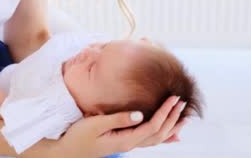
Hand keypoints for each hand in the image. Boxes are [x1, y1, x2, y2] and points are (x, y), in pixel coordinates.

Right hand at [57, 96, 186, 156]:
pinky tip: (169, 133)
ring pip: (156, 138)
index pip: (153, 125)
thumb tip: (140, 114)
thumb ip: (118, 119)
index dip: (165, 111)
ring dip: (170, 126)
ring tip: (183, 116)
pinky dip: (161, 134)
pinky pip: (148, 139)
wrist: (67, 152)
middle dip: (173, 117)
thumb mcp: (95, 125)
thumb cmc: (78, 137)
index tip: (174, 98)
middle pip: (159, 133)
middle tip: (183, 102)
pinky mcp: (123, 141)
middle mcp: (129, 144)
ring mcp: (127, 144)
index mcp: (125, 140)